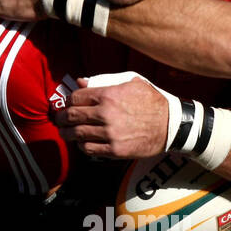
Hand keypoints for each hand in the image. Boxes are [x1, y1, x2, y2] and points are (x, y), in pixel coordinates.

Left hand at [55, 75, 169, 158]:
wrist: (171, 125)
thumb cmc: (151, 100)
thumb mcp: (131, 81)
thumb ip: (104, 80)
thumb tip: (81, 82)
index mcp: (108, 94)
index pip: (75, 97)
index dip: (68, 101)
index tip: (67, 104)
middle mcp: (106, 114)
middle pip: (71, 116)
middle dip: (61, 118)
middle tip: (59, 119)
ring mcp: (110, 134)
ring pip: (76, 134)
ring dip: (67, 133)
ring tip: (65, 132)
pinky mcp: (114, 150)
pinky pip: (88, 149)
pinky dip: (81, 146)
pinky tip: (82, 142)